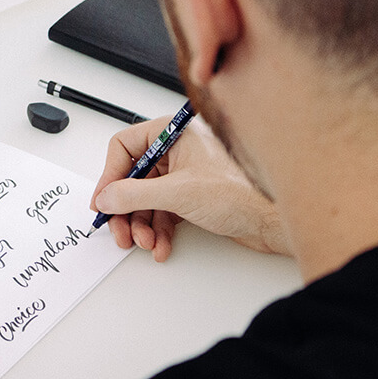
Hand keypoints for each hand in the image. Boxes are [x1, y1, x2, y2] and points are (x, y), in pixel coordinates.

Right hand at [90, 118, 288, 261]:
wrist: (275, 220)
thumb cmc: (243, 193)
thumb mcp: (178, 193)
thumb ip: (134, 195)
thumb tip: (106, 198)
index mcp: (174, 133)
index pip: (125, 146)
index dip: (109, 175)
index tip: (102, 201)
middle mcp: (177, 150)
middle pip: (132, 178)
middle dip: (125, 209)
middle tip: (120, 231)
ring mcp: (184, 173)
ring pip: (145, 199)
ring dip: (141, 224)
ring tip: (145, 242)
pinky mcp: (191, 196)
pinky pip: (162, 212)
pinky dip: (157, 230)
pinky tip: (160, 245)